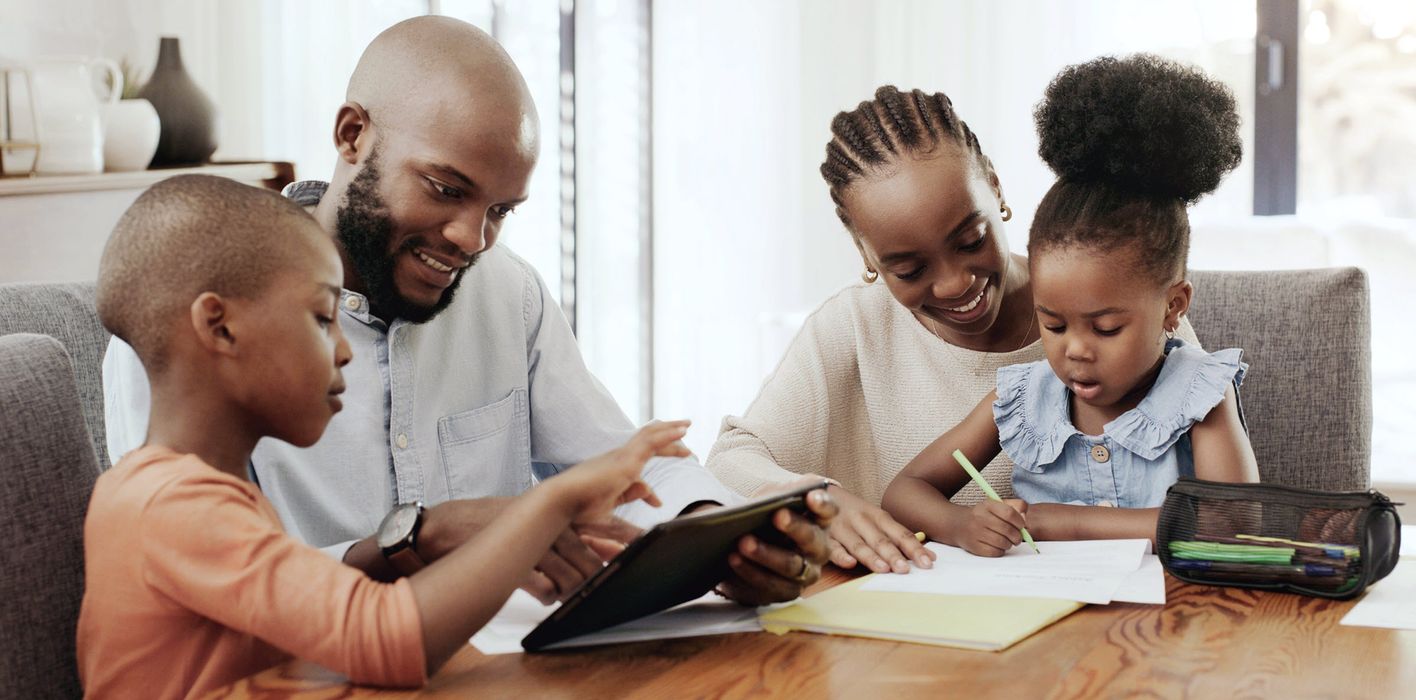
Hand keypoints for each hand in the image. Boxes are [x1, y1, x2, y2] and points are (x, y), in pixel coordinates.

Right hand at [418, 498, 642, 603]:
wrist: (455, 526)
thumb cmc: (504, 523)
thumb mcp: (544, 518)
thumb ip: (581, 530)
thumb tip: (615, 545)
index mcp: (561, 512)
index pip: (606, 521)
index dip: (628, 534)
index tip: (648, 545)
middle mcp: (552, 525)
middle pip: (591, 556)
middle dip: (602, 573)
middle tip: (609, 583)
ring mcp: (533, 544)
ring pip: (571, 576)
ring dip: (574, 590)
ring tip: (570, 593)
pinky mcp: (515, 563)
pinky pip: (543, 588)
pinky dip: (548, 596)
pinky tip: (546, 595)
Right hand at [552, 420, 691, 522]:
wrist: (561, 503)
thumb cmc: (576, 512)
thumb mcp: (607, 512)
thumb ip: (626, 507)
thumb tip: (652, 502)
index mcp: (612, 473)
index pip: (636, 476)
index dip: (649, 492)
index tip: (658, 504)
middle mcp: (617, 459)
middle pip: (646, 443)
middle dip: (665, 440)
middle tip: (683, 439)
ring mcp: (622, 456)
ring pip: (650, 436)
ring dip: (670, 430)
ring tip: (687, 426)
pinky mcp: (627, 458)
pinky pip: (653, 441)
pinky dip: (669, 435)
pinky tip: (683, 431)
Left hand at [715, 488, 836, 605]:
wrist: (752, 547)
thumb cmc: (768, 518)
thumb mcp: (775, 498)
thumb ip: (783, 493)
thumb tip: (783, 494)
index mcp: (819, 520)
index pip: (828, 510)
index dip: (822, 504)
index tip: (811, 496)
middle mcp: (818, 549)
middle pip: (812, 540)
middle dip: (795, 527)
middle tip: (777, 515)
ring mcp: (805, 574)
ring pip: (791, 566)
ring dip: (767, 554)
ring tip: (744, 542)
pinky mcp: (785, 592)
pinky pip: (770, 585)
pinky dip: (750, 571)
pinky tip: (734, 558)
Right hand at [818, 485, 933, 572]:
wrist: (817, 493)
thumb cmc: (855, 513)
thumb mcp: (877, 520)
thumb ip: (900, 537)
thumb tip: (931, 556)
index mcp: (877, 516)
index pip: (899, 533)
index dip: (914, 548)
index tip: (928, 562)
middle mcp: (861, 520)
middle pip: (880, 539)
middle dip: (894, 554)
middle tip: (906, 569)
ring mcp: (842, 528)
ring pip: (858, 544)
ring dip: (871, 556)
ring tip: (884, 569)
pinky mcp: (824, 536)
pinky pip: (832, 547)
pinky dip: (841, 555)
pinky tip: (849, 563)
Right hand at [959, 498, 1028, 556]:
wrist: (958, 524)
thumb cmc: (984, 515)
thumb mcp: (997, 505)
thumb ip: (1015, 506)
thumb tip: (1024, 518)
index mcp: (987, 505)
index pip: (1010, 513)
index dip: (1020, 521)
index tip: (1021, 525)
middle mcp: (979, 517)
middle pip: (1008, 530)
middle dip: (1017, 536)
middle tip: (1017, 538)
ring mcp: (975, 532)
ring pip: (1002, 542)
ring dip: (1009, 544)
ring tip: (1007, 542)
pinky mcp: (974, 546)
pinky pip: (995, 552)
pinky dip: (1000, 551)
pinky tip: (998, 546)